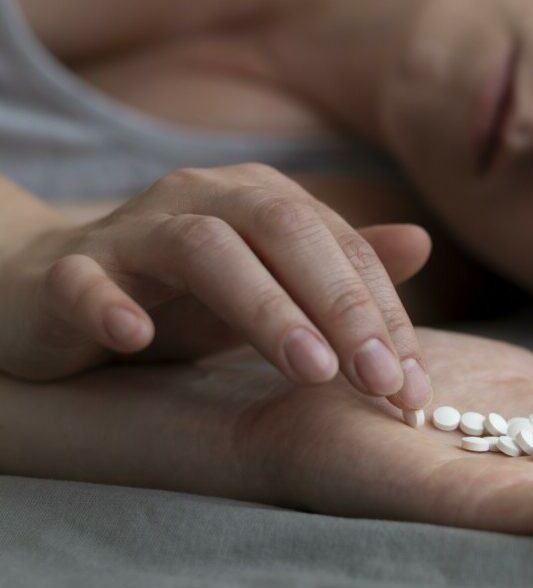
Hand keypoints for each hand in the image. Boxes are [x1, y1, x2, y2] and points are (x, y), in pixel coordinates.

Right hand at [0, 163, 432, 407]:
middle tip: (380, 382)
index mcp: (262, 201)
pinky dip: (109, 304)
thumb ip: (340, 267)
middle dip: (341, 306)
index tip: (415, 388)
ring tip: (310, 371)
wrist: (56, 290)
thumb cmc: (182, 295)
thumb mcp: (273, 284)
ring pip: (203, 248)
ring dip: (262, 307)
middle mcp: (204, 199)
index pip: (341, 248)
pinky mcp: (66, 271)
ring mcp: (133, 231)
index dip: (385, 315)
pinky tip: (137, 340)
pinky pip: (83, 280)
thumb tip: (422, 242)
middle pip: (284, 231)